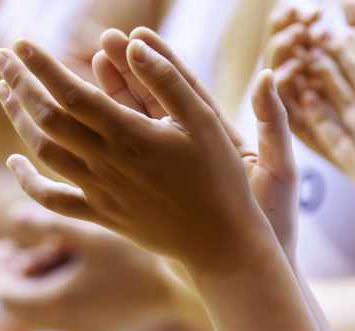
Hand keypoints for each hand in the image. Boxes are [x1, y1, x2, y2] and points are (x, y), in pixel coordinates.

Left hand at [0, 30, 288, 276]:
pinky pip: (54, 200)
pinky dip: (28, 182)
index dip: (40, 65)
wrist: (220, 244)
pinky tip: (15, 162)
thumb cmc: (219, 179)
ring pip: (44, 153)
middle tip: (0, 56)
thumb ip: (167, 79)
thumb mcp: (204, 120)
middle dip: (19, 83)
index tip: (19, 41)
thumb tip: (133, 42)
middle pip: (47, 118)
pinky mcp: (103, 216)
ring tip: (6, 92)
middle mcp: (106, 164)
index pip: (70, 92)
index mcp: (129, 135)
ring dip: (19, 120)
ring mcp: (101, 194)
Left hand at [0, 201, 179, 330]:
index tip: (1, 244)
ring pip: (39, 311)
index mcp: (57, 303)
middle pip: (17, 306)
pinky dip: (57, 291)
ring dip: (38, 282)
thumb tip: (9, 215)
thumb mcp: (90, 231)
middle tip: (24, 248)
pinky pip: (62, 314)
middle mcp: (66, 325)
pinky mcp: (99, 329)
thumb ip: (47, 223)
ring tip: (57, 252)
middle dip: (15, 275)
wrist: (181, 293)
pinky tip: (78, 266)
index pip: (1, 293)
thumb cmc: (136, 258)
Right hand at [93, 28, 300, 259]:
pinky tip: (74, 143)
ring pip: (135, 139)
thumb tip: (268, 78)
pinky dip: (102, 159)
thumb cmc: (276, 223)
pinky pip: (126, 176)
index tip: (138, 38)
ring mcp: (174, 178)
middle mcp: (195, 154)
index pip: (186, 92)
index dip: (162, 64)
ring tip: (77, 86)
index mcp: (222, 138)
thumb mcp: (280, 171)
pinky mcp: (160, 205)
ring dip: (108, 113)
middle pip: (154, 108)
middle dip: (126, 78)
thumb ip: (274, 124)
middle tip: (99, 48)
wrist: (259, 269)